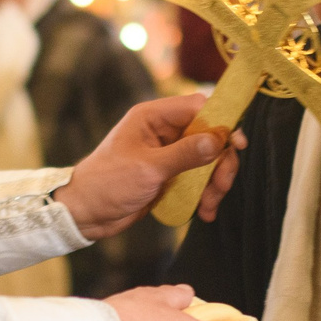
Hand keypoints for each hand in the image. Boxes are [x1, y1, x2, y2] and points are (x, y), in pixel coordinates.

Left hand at [55, 93, 247, 237]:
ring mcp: (167, 154)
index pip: (199, 107)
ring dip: (214, 182)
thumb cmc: (107, 183)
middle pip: (209, 136)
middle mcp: (163, 131)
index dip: (221, 122)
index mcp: (153, 117)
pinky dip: (204, 194)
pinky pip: (197, 179)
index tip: (236, 144)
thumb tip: (219, 140)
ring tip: (209, 205)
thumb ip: (185, 154)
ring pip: (206, 160)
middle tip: (221, 185)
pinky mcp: (168, 175)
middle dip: (220, 162)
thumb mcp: (149, 169)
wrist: (84, 214)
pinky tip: (204, 212)